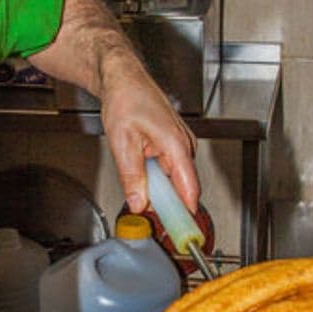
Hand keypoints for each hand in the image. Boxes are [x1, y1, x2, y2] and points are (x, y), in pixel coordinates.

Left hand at [99, 50, 198, 214]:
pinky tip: (140, 164)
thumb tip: (139, 204)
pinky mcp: (174, 144)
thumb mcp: (122, 143)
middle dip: (164, 201)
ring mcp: (181, 144)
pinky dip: (156, 175)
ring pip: (174, 179)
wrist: (123, 79)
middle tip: (143, 206)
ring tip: (135, 171)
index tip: (181, 233)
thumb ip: (132, 178)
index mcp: (176, 145)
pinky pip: (170, 169)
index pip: (190, 190)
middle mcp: (184, 145)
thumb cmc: (126, 99)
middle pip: (182, 188)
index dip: (185, 214)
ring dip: (158, 186)